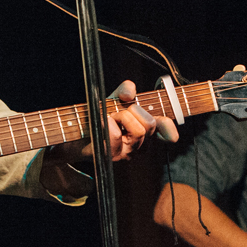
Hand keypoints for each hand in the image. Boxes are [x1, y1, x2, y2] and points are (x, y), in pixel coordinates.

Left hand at [43, 81, 177, 184]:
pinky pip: (117, 135)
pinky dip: (108, 124)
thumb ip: (125, 90)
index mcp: (143, 130)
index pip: (163, 129)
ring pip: (137, 131)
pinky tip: (102, 123)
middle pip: (150, 125)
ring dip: (120, 116)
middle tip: (119, 111)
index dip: (170, 129)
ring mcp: (126, 153)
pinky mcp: (111, 156)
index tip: (172, 135)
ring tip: (109, 117)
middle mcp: (138, 144)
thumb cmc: (97, 115)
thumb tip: (130, 93)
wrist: (74, 131)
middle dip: (135, 110)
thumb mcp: (113, 98)